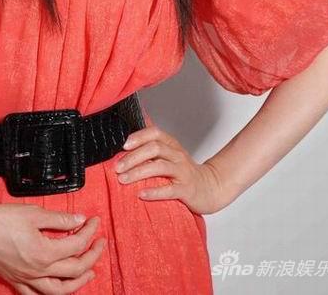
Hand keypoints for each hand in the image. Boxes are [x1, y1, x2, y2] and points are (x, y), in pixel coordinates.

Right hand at [0, 200, 106, 292]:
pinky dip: (51, 293)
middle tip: (100, 243)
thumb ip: (60, 219)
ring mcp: (27, 278)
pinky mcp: (16, 280)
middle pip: (74, 270)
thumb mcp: (35, 214)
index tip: (95, 221)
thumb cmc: (3, 219)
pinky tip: (57, 287)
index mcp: (45, 253)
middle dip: (92, 256)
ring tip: (89, 273)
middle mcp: (38, 271)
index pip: (77, 245)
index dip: (90, 232)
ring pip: (59, 290)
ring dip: (78, 283)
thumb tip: (79, 220)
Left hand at [114, 124, 228, 214]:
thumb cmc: (183, 172)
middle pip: (155, 148)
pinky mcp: (187, 189)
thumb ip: (152, 149)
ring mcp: (183, 172)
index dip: (139, 137)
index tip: (123, 145)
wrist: (210, 188)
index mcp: (172, 145)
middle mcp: (177, 155)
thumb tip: (126, 143)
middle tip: (117, 167)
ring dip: (139, 172)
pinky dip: (154, 192)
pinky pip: (170, 190)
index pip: (155, 133)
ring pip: (160, 167)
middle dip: (133, 157)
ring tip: (123, 180)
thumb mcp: (169, 155)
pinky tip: (141, 194)